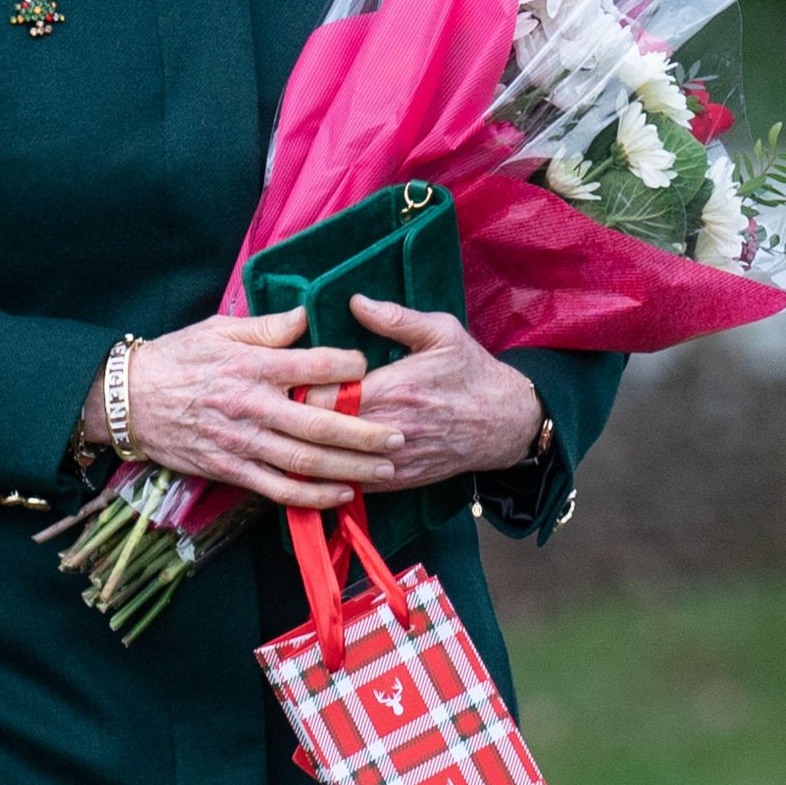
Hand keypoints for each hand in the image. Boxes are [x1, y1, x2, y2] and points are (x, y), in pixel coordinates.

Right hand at [98, 307, 406, 509]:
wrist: (129, 399)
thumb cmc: (177, 358)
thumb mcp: (219, 329)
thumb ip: (267, 327)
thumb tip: (306, 315)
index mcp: (252, 366)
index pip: (313, 366)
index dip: (348, 367)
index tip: (369, 368)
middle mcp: (252, 406)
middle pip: (320, 422)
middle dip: (365, 432)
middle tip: (400, 435)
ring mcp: (242, 442)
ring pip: (306, 461)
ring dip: (350, 468)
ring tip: (385, 469)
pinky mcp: (231, 469)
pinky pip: (279, 488)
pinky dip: (313, 495)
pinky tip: (341, 494)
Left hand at [305, 296, 540, 490]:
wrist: (506, 422)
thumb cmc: (471, 371)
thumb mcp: (441, 331)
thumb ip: (395, 317)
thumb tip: (354, 301)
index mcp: (396, 388)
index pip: (331, 396)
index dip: (304, 389)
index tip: (288, 379)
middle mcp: (392, 427)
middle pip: (328, 431)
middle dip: (301, 420)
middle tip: (279, 407)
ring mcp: (396, 458)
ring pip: (339, 463)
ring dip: (315, 451)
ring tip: (291, 435)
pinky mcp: (403, 478)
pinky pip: (359, 483)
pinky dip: (337, 474)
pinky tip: (318, 463)